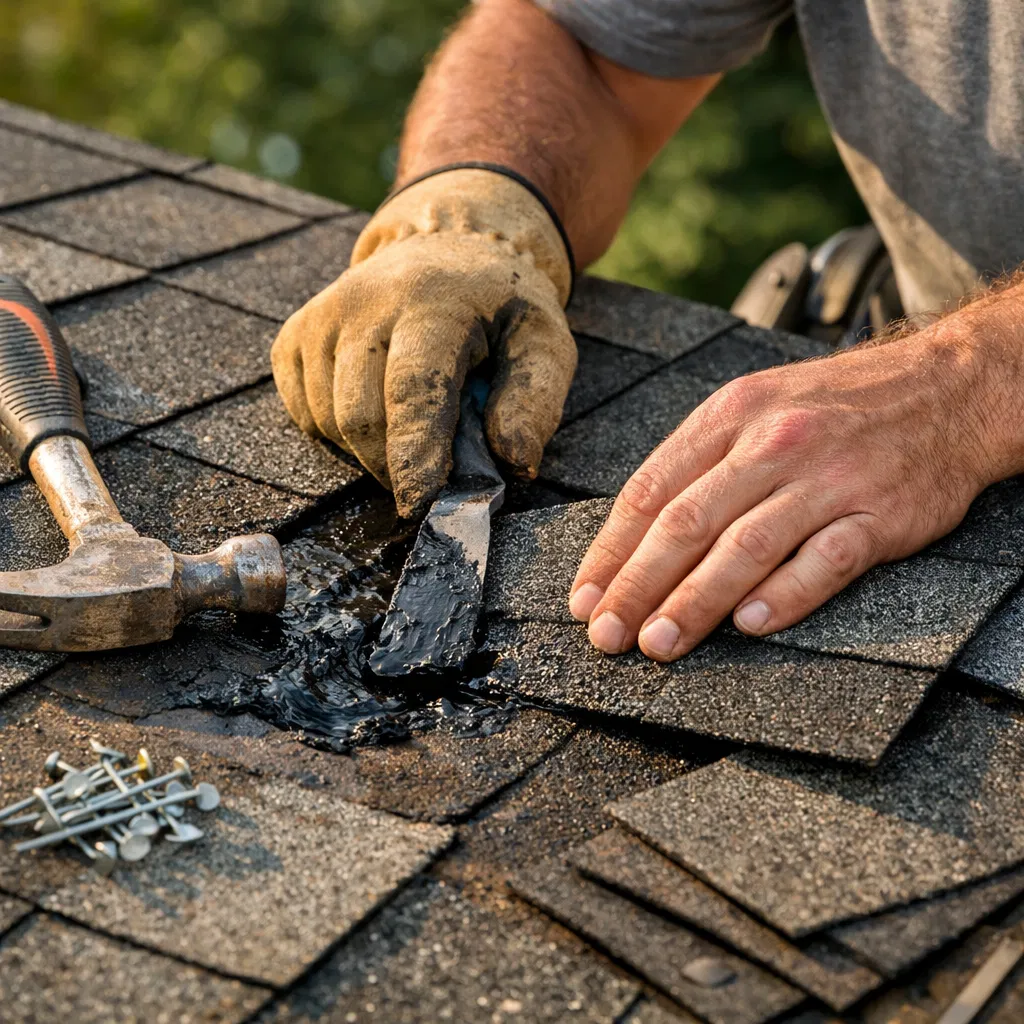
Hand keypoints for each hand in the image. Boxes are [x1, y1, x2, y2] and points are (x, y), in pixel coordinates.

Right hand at [272, 168, 574, 516]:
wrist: (446, 243)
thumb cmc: (501, 306)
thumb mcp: (543, 341)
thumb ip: (535, 401)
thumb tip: (513, 463)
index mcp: (434, 303)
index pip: (414, 390)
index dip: (414, 455)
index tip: (419, 505)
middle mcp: (365, 302)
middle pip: (360, 415)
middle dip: (393, 467)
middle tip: (431, 477)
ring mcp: (322, 316)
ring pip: (328, 421)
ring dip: (369, 451)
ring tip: (411, 432)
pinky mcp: (295, 335)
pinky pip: (304, 413)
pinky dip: (339, 433)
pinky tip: (376, 410)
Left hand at [569, 326, 1002, 660]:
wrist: (948, 387)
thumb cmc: (835, 405)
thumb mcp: (755, 405)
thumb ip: (698, 462)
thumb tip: (635, 535)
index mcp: (730, 415)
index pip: (651, 490)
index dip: (611, 551)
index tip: (585, 598)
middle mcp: (772, 443)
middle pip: (687, 523)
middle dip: (637, 586)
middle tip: (607, 636)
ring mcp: (827, 478)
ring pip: (745, 546)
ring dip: (695, 601)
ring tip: (659, 642)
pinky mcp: (881, 513)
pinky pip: (826, 559)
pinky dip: (786, 594)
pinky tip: (748, 624)